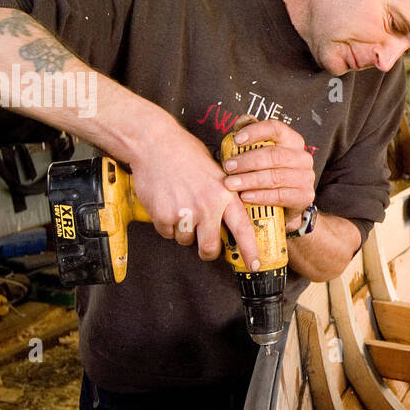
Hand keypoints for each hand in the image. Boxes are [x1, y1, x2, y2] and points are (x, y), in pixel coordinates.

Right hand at [125, 118, 258, 264]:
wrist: (154, 143)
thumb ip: (223, 196)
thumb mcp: (216, 172)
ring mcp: (185, 212)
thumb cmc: (185, 153)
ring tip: (180, 208)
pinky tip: (166, 205)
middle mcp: (207, 206)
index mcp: (225, 195)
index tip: (254, 265)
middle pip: (210, 248)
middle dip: (208, 252)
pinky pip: (167, 233)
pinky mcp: (163, 215)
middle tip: (206, 248)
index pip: (243, 229)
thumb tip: (227, 220)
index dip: (250, 250)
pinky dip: (166, 224)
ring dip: (183, 232)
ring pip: (186, 241)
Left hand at [221, 117, 315, 225]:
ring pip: (275, 176)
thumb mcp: (260, 152)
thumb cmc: (269, 172)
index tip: (236, 139)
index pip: (276, 128)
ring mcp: (306, 177)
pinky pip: (280, 195)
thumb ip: (251, 136)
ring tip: (231, 183)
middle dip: (247, 161)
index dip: (255, 132)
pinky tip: (245, 196)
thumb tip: (242, 122)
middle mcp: (302, 157)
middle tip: (228, 167)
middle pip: (274, 155)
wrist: (285, 204)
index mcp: (292, 140)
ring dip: (250, 180)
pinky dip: (260, 196)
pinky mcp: (304, 196)